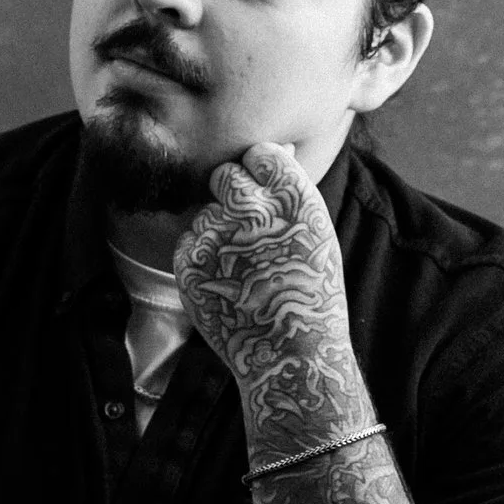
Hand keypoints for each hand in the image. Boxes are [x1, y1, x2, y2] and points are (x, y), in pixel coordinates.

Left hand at [173, 142, 350, 390]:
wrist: (289, 356)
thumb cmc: (309, 292)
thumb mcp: (316, 233)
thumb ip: (290, 188)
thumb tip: (278, 147)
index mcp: (293, 198)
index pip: (261, 153)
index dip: (262, 174)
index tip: (267, 196)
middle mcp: (252, 210)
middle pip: (225, 175)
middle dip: (233, 195)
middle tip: (249, 232)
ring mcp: (215, 235)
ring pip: (207, 213)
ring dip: (220, 232)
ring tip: (245, 270)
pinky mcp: (188, 261)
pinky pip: (191, 241)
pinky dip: (204, 258)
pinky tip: (228, 283)